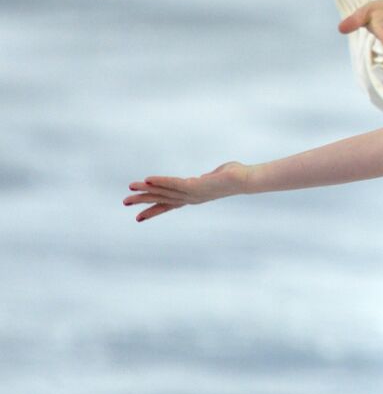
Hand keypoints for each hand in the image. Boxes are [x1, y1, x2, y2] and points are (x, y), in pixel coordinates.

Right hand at [124, 161, 250, 221]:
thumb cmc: (233, 176)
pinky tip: (148, 179)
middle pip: (162, 200)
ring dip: (147, 190)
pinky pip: (175, 183)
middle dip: (143, 202)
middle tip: (124, 202)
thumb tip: (202, 178)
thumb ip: (204, 178)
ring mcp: (192, 193)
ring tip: (130, 188)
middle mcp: (190, 197)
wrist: (246, 179)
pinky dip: (161, 181)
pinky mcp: (196, 185)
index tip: (138, 218)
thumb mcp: (214, 177)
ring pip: (165, 192)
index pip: (169, 205)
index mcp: (193, 196)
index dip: (154, 210)